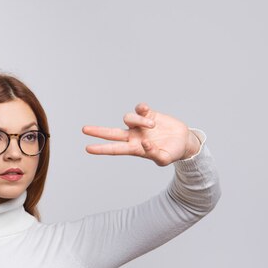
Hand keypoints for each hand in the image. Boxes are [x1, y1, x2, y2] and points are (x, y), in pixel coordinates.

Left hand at [81, 103, 200, 166]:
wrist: (183, 141)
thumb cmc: (172, 153)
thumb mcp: (164, 159)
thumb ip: (154, 155)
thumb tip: (144, 144)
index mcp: (134, 148)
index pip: (114, 149)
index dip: (101, 149)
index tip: (88, 148)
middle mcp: (133, 136)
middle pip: (111, 133)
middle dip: (98, 131)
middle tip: (84, 130)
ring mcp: (139, 124)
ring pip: (128, 118)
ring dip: (139, 120)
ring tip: (153, 126)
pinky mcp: (148, 114)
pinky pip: (139, 108)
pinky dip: (141, 109)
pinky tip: (147, 111)